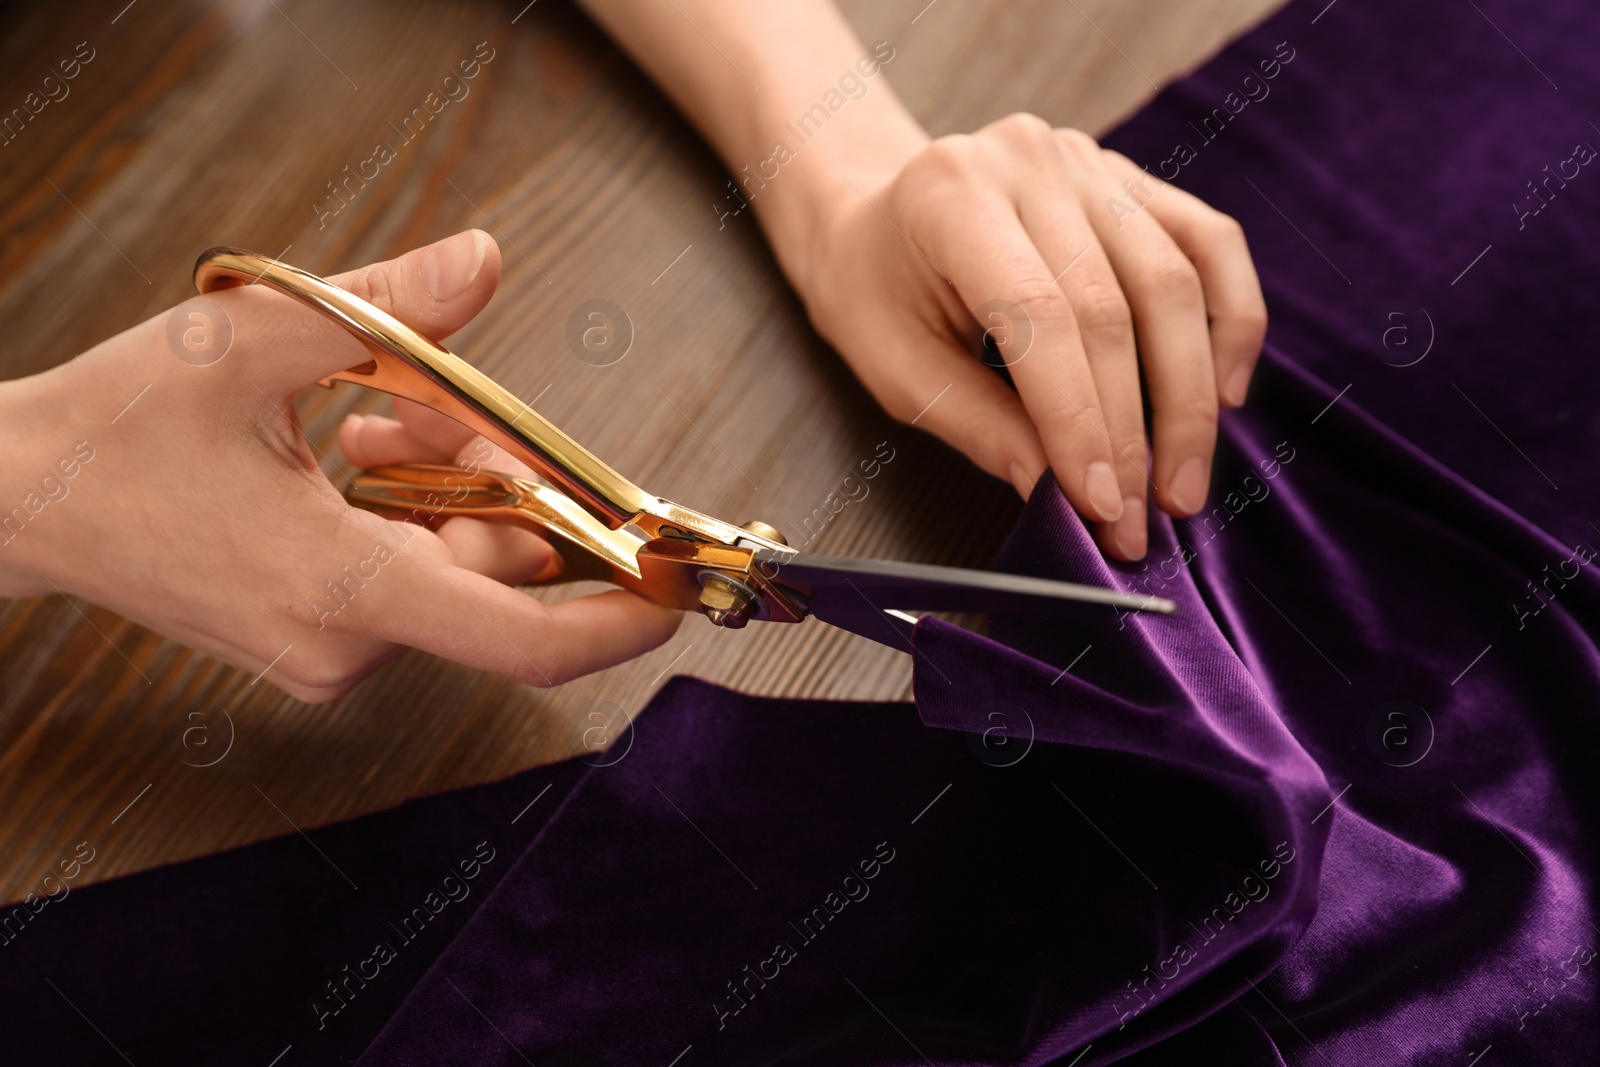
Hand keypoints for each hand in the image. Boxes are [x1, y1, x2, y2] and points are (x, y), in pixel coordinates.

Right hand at [0, 231, 679, 701]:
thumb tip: (488, 259)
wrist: (23, 501)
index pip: (523, 642)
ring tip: (372, 408)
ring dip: (449, 478)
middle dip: (501, 477)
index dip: (618, 621)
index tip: (681, 585)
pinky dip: (413, 504)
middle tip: (439, 396)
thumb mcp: (251, 340)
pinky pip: (413, 571)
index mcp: (341, 593)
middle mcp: (346, 643)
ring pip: (455, 561)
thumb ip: (384, 304)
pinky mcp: (318, 637)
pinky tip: (359, 441)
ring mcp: (330, 649)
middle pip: (494, 570)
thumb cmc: (117, 429)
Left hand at [795, 114, 1266, 559]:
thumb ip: (979, 426)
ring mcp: (1088, 161)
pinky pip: (1209, 243)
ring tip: (1184, 483)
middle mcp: (1029, 161)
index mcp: (952, 198)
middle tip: (1145, 519)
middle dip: (1139, 430)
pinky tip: (1228, 393)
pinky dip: (1232, 319)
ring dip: (1192, 395)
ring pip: (1174, 281)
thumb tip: (1060, 493)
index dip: (1082, 419)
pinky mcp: (1131, 178)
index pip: (1042, 318)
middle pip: (1117, 306)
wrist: (870, 217)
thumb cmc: (872, 292)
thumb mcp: (897, 369)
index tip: (1104, 504)